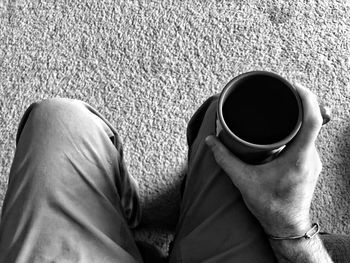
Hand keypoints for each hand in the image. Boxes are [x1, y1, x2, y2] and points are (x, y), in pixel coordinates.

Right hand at [205, 83, 322, 236]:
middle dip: (301, 102)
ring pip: (311, 131)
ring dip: (299, 117)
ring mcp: (312, 161)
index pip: (312, 121)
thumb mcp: (243, 181)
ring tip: (283, 106)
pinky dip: (298, 130)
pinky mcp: (310, 164)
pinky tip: (285, 129)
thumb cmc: (269, 206)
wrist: (286, 226)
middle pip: (313, 121)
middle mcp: (310, 157)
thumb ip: (225, 159)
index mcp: (297, 158)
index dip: (307, 99)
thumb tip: (210, 142)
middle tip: (285, 91)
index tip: (294, 86)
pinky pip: (308, 140)